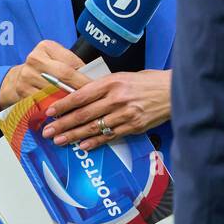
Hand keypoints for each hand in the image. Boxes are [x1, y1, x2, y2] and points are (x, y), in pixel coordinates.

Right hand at [0, 40, 87, 109]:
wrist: (18, 79)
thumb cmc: (48, 68)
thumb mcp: (59, 59)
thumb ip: (74, 65)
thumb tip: (95, 79)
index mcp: (46, 47)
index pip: (71, 63)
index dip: (85, 76)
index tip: (98, 87)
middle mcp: (34, 59)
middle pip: (63, 77)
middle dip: (79, 89)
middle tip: (93, 100)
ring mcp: (26, 76)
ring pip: (54, 92)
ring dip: (69, 102)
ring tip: (82, 108)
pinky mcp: (22, 93)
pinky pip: (43, 103)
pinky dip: (55, 110)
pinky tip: (65, 114)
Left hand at [42, 70, 171, 150]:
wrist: (174, 91)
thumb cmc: (149, 82)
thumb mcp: (125, 77)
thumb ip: (105, 87)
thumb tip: (82, 95)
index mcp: (113, 82)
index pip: (81, 95)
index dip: (64, 105)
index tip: (50, 112)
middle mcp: (117, 98)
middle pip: (84, 114)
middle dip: (63, 124)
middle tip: (48, 132)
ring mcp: (125, 114)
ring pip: (94, 127)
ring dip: (74, 135)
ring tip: (60, 141)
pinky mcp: (134, 126)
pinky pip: (110, 136)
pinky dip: (95, 142)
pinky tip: (83, 146)